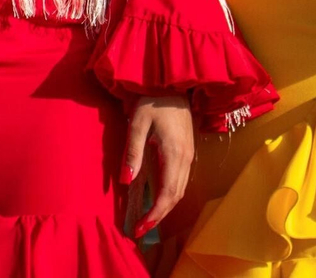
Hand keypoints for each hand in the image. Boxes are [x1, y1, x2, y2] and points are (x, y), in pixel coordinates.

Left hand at [123, 95, 193, 238]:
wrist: (174, 84)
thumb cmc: (152, 101)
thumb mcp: (137, 123)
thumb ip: (132, 152)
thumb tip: (126, 181)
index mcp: (174, 153)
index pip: (167, 194)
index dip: (154, 214)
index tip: (139, 228)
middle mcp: (186, 158)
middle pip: (175, 197)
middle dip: (159, 217)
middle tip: (139, 230)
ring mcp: (189, 156)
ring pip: (180, 190)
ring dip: (165, 208)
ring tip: (147, 219)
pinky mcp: (188, 152)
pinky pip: (181, 181)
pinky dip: (170, 195)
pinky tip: (158, 198)